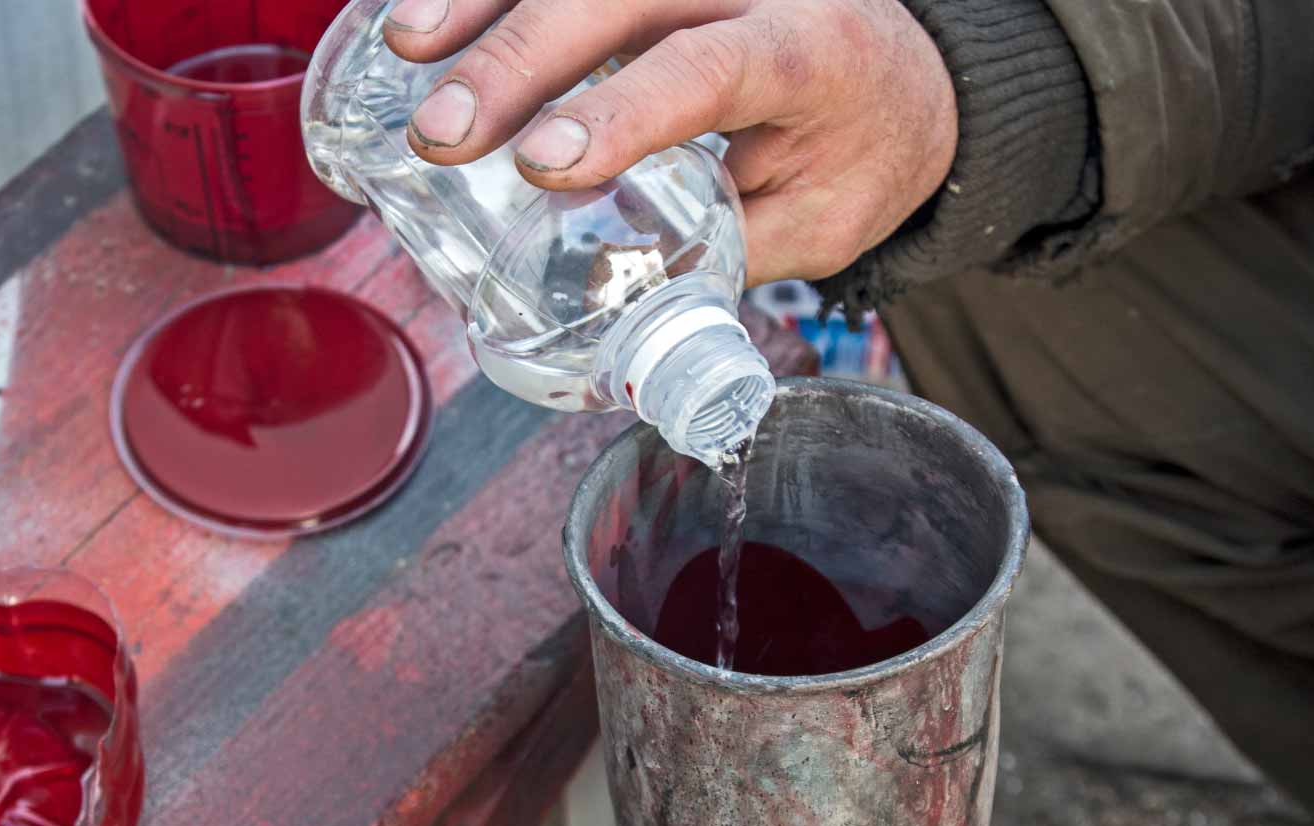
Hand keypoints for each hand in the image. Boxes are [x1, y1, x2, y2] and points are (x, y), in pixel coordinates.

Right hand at [383, 0, 957, 284]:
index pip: (706, 67)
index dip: (622, 110)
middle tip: (441, 136)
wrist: (906, 68)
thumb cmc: (864, 148)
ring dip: (484, 1)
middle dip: (517, 61)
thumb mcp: (826, 222)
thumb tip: (622, 306)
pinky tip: (430, 17)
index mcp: (808, 52)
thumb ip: (732, 252)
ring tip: (407, 50)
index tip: (543, 163)